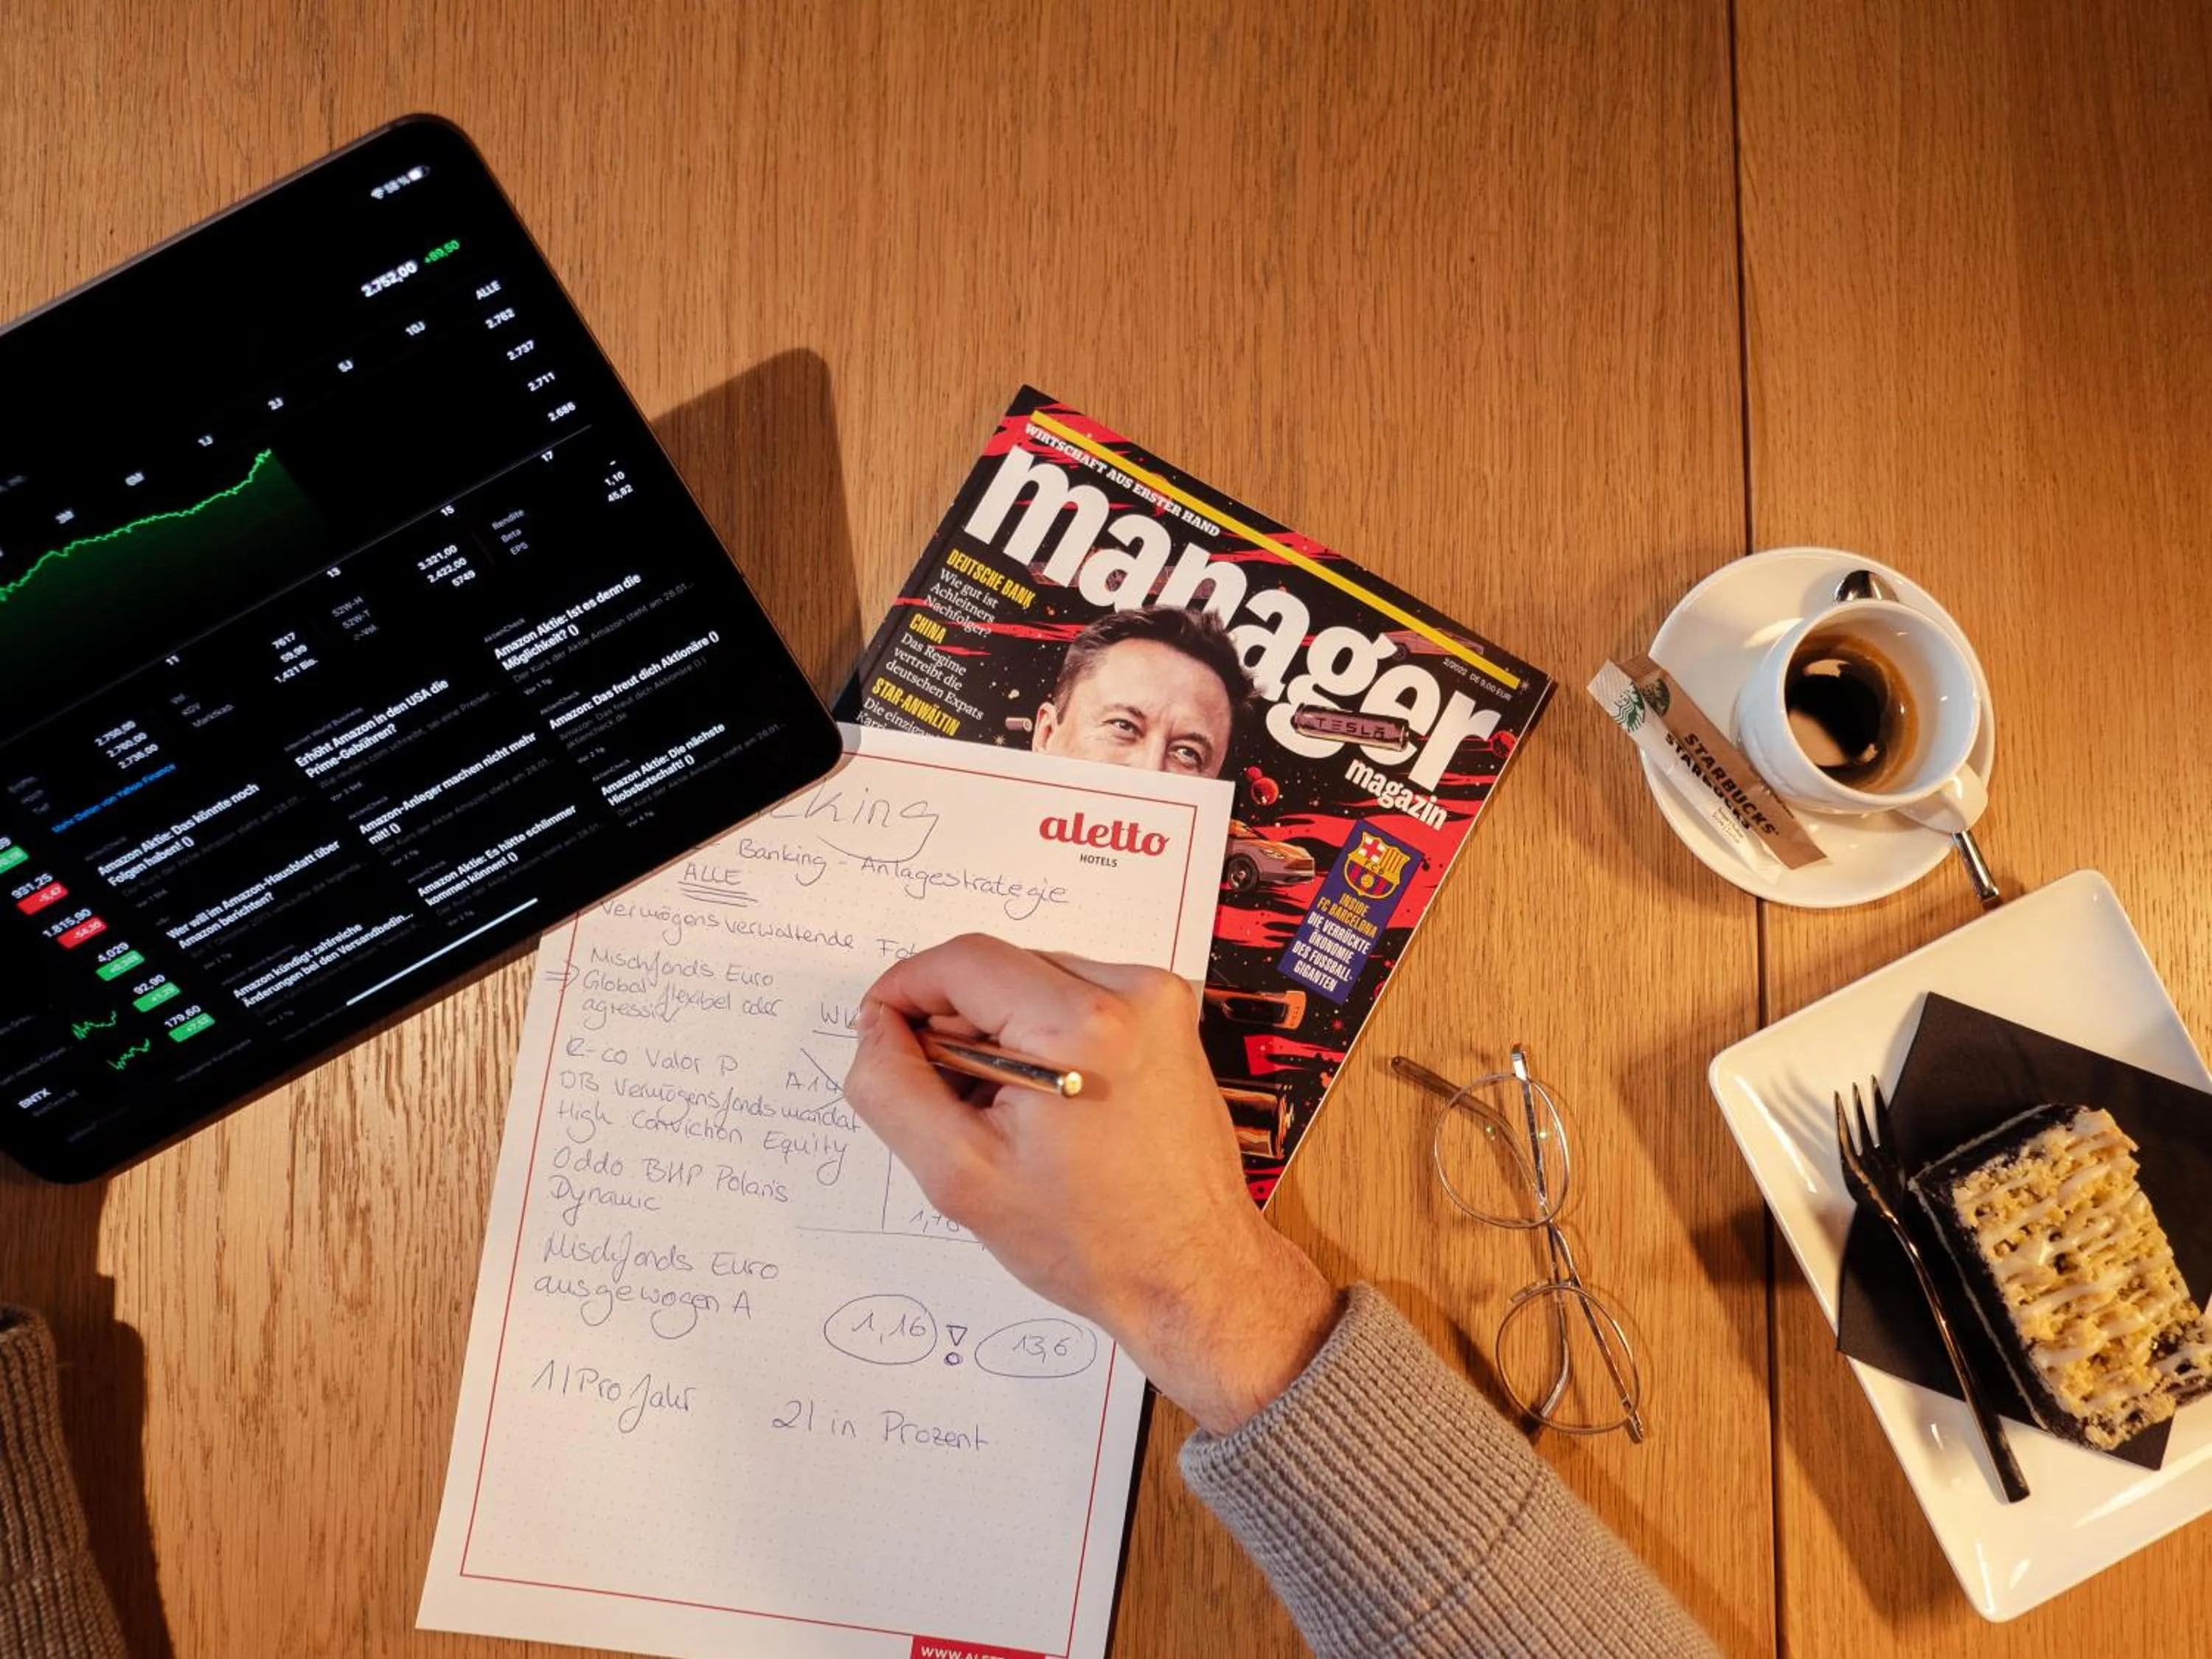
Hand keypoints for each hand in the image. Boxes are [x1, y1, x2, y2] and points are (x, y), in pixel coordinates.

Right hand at [844, 934, 1340, 1433]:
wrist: (1192, 1274)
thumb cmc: (1092, 1241)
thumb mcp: (960, 1176)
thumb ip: (894, 1089)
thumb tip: (874, 1027)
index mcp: (1082, 1026)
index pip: (963, 962)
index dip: (905, 991)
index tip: (880, 1032)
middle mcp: (1134, 994)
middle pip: (1001, 969)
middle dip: (957, 1025)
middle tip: (953, 1106)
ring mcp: (1162, 1003)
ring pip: (1037, 982)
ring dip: (1002, 1033)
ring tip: (1009, 1117)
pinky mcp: (1172, 1019)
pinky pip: (1079, 1000)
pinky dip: (1046, 1038)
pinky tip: (1050, 1106)